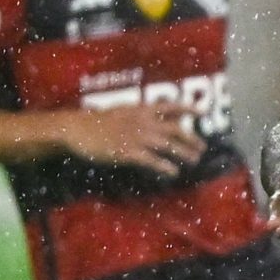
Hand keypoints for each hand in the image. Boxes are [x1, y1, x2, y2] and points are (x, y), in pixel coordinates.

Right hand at [56, 100, 201, 174]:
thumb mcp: (122, 111)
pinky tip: (173, 172)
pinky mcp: (128, 152)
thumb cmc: (98, 121)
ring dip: (184, 153)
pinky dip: (165, 167)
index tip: (203, 111)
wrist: (77, 128)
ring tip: (194, 160)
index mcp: (140, 110)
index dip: (187, 108)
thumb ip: (141, 114)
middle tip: (202, 148)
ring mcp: (136, 137)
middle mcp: (142, 122)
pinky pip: (152, 160)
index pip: (169, 106)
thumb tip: (157, 117)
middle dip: (191, 138)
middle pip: (175, 129)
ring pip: (168, 145)